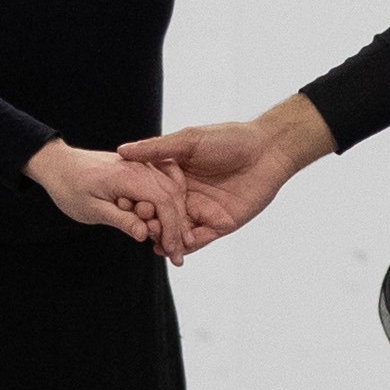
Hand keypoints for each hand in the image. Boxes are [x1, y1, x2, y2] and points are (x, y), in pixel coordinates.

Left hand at [26, 140, 179, 248]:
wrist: (58, 164)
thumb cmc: (70, 187)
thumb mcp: (91, 209)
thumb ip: (120, 219)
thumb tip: (144, 233)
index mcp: (128, 176)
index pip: (163, 203)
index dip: (172, 230)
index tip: (173, 252)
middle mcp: (140, 167)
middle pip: (173, 198)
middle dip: (178, 228)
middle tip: (178, 255)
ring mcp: (142, 166)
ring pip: (171, 192)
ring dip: (175, 219)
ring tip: (173, 244)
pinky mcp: (140, 169)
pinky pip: (162, 186)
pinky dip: (168, 206)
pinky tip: (166, 224)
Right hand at [125, 102, 325, 252]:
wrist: (267, 151)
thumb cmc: (229, 139)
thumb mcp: (189, 141)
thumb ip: (157, 149)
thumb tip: (123, 151)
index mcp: (175, 175)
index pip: (151, 193)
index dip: (138, 200)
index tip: (122, 206)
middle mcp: (186, 195)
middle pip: (162, 216)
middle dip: (151, 224)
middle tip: (139, 229)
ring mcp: (202, 211)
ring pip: (178, 231)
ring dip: (167, 239)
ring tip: (154, 243)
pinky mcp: (220, 224)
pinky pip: (200, 239)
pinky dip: (188, 247)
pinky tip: (176, 249)